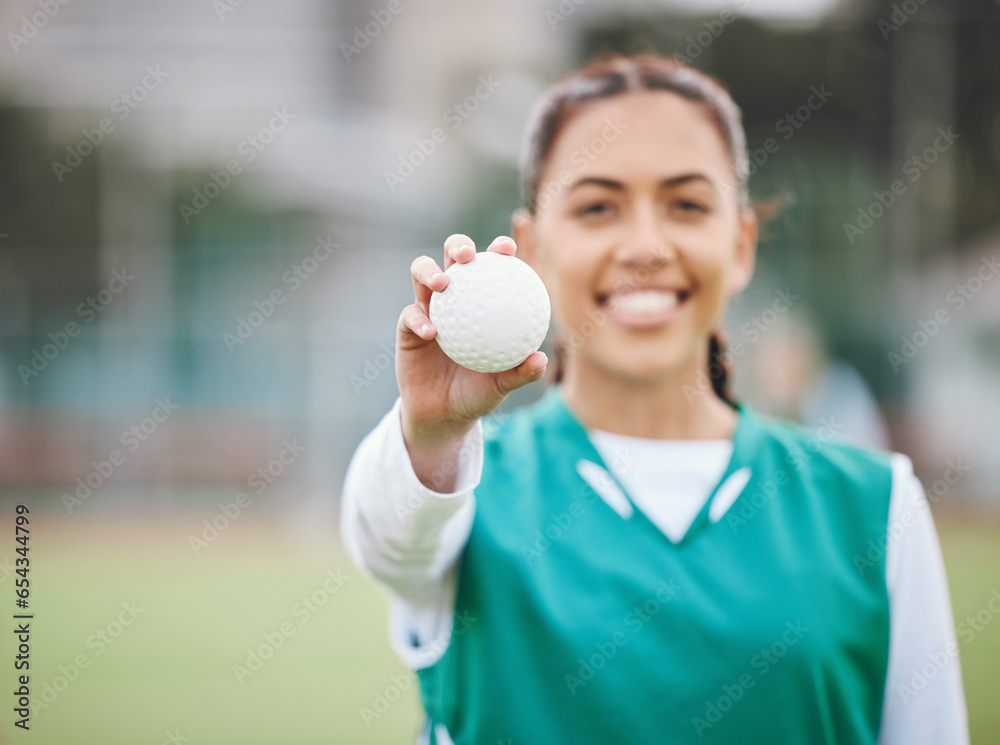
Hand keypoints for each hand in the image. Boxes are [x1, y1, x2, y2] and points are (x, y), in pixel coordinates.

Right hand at [397, 233, 547, 458]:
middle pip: (451, 256)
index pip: (491, 267)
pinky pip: (410, 316)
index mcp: (482, 301)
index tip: (507, 249)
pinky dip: (419, 320)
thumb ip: (520, 372)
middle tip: (467, 255)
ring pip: (421, 274)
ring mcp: (428, 307)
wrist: (444, 414)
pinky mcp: (407, 326)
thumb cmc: (478, 393)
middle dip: (458, 245)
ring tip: (442, 283)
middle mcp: (454, 296)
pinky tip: (432, 332)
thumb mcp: (501, 385)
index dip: (498, 250)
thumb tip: (541, 359)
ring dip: (429, 271)